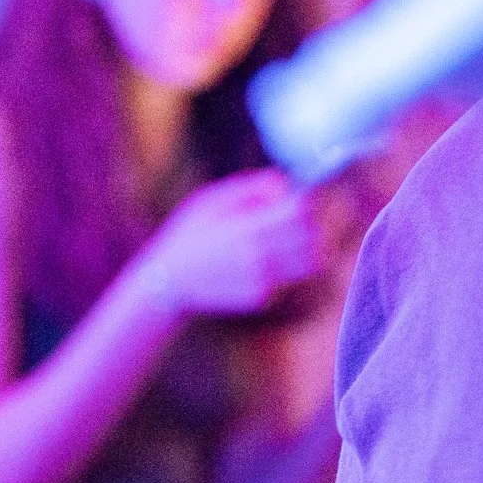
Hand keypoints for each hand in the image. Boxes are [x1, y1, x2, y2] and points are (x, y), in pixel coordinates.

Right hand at [135, 168, 327, 318]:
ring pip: (311, 263)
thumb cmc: (190, 233)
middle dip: (314, 225)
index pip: (301, 212)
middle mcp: (260, 259)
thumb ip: (254, 187)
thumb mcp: (213, 198)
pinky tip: (264, 262)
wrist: (168, 283)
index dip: (309, 201)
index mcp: (248, 229)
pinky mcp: (262, 298)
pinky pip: (291, 278)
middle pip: (314, 239)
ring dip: (308, 248)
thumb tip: (288, 185)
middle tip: (302, 217)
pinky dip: (287, 268)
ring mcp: (264, 282)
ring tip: (288, 238)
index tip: (304, 196)